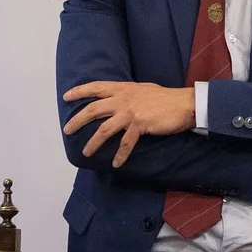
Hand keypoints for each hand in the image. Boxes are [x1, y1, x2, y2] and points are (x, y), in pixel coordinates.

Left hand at [62, 82, 195, 166]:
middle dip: (78, 120)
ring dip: (93, 142)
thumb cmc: (166, 98)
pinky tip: (116, 164)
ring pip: (105, 129)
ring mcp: (131, 112)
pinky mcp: (140, 124)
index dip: (80, 91)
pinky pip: (125, 143)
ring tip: (86, 152)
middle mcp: (124, 99)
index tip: (67, 97)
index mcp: (124, 89)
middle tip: (67, 129)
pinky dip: (120, 155)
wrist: (184, 103)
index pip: (96, 87)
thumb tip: (119, 99)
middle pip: (94, 109)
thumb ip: (128, 94)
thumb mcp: (143, 90)